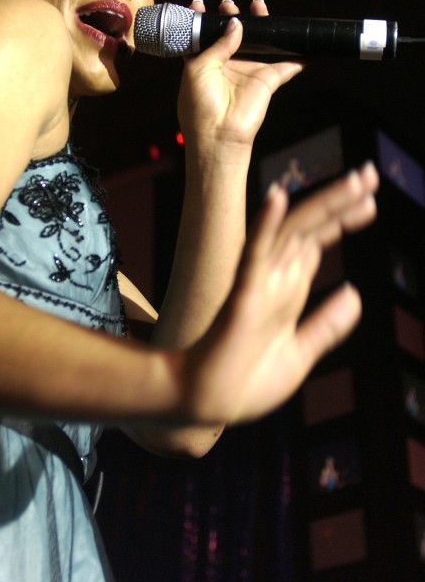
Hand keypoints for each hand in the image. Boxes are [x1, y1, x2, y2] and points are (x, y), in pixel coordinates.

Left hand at [177, 0, 303, 161]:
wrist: (219, 134)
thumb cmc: (201, 103)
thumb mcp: (199, 68)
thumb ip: (218, 43)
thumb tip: (236, 23)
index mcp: (204, 64)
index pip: (204, 37)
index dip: (203, 20)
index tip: (200, 3)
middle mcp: (226, 66)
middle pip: (233, 35)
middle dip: (232, 16)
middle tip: (229, 4)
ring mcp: (248, 72)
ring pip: (259, 43)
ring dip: (262, 24)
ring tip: (258, 5)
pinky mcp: (268, 80)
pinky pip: (289, 65)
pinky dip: (300, 56)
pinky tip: (309, 46)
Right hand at [183, 162, 378, 424]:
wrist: (209, 407)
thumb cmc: (247, 383)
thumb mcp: (300, 353)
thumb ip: (327, 325)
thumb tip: (354, 293)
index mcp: (288, 290)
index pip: (318, 243)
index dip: (343, 220)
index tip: (371, 203)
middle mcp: (276, 279)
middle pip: (312, 229)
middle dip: (341, 201)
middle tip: (369, 174)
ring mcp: (260, 284)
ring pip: (294, 232)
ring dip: (323, 204)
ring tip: (355, 182)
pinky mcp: (243, 296)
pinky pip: (254, 254)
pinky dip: (266, 225)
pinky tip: (277, 198)